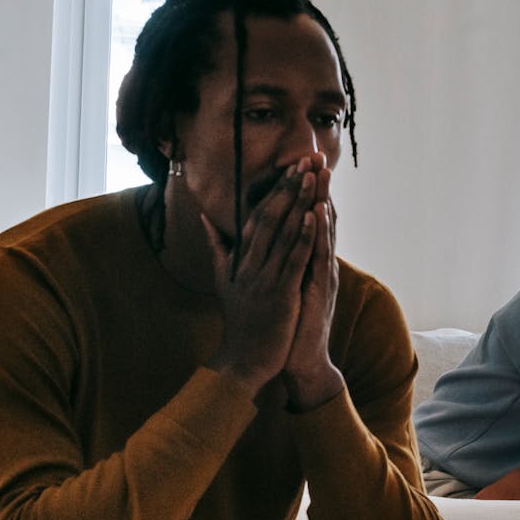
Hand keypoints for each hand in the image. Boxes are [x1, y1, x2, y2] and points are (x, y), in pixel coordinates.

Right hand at [204, 162, 316, 392]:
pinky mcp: (279, 294)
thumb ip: (217, 247)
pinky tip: (315, 216)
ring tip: (313, 176)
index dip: (275, 190)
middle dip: (289, 187)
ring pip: (284, 233)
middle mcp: (249, 263)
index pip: (257, 215)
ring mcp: (263, 278)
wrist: (242, 360)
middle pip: (271, 217)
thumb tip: (205, 218)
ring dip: (300, 203)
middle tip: (305, 160)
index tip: (290, 167)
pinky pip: (293, 260)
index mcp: (239, 258)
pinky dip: (305, 237)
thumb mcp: (222, 279)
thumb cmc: (239, 320)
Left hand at [283, 154, 343, 409]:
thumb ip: (279, 261)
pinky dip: (319, 233)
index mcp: (306, 260)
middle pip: (319, 218)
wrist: (299, 359)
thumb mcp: (282, 285)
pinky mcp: (319, 289)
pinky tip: (318, 212)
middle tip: (317, 156)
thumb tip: (270, 239)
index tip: (301, 163)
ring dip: (322, 200)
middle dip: (318, 186)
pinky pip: (320, 256)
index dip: (306, 191)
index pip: (308, 218)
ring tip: (321, 173)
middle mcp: (318, 263)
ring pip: (323, 232)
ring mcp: (321, 274)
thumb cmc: (289, 322)